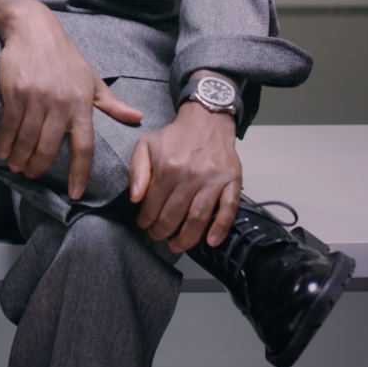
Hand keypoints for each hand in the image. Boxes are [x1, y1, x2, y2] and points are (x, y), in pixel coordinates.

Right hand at [0, 0, 143, 198]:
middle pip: (50, 148)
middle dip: (40, 168)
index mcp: (82, 103)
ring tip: (18, 168)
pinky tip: (3, 153)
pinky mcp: (16, 91)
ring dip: (21, 159)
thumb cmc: (65, 57)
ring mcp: (37, 97)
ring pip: (28, 140)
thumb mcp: (91, 78)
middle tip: (33, 177)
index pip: (85, 146)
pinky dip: (5, 143)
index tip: (75, 193)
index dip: (80, 172)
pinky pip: (10, 125)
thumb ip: (112, 103)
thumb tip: (137, 118)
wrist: (34, 30)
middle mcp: (61, 102)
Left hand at [128, 90, 241, 253]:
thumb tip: (135, 198)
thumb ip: (136, 171)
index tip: (144, 224)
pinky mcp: (232, 181)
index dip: (145, 220)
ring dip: (186, 238)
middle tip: (158, 235)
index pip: (153, 205)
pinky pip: (229, 209)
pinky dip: (220, 229)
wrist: (207, 121)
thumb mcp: (145, 145)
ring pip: (199, 218)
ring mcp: (213, 180)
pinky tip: (210, 241)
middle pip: (174, 216)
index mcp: (168, 167)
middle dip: (162, 231)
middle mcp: (191, 176)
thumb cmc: (175, 137)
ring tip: (177, 245)